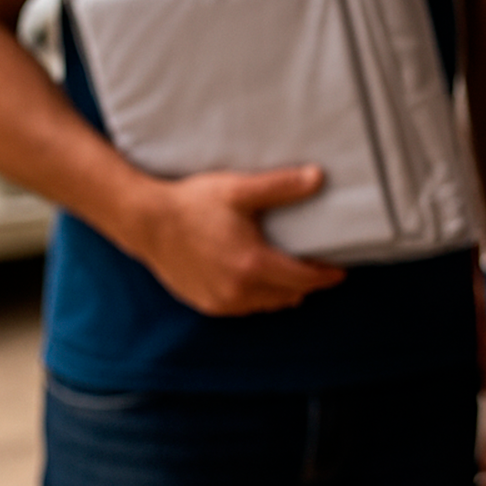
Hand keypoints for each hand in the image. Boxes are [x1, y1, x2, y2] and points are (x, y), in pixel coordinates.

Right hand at [123, 165, 345, 315]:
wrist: (146, 223)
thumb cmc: (193, 204)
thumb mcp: (239, 190)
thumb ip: (281, 186)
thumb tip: (318, 177)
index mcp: (253, 265)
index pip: (303, 279)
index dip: (324, 276)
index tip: (339, 271)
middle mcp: (239, 291)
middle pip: (288, 295)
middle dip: (305, 283)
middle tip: (315, 266)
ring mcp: (221, 302)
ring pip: (266, 305)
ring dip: (281, 292)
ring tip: (289, 273)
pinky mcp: (206, 304)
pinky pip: (243, 307)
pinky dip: (256, 297)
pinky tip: (257, 280)